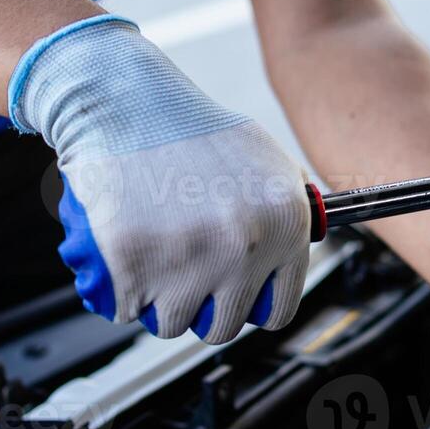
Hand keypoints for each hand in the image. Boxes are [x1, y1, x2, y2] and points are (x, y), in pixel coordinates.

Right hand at [10, 15, 310, 343]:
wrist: (125, 102)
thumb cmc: (191, 127)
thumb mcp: (265, 159)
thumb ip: (291, 205)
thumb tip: (307, 241)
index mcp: (286, 223)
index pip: (278, 310)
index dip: (250, 305)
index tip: (232, 295)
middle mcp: (245, 245)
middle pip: (223, 326)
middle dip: (202, 308)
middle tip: (182, 271)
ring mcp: (189, 258)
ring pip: (174, 323)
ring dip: (159, 304)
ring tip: (153, 254)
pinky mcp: (133, 262)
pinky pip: (128, 311)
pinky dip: (122, 296)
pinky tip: (126, 258)